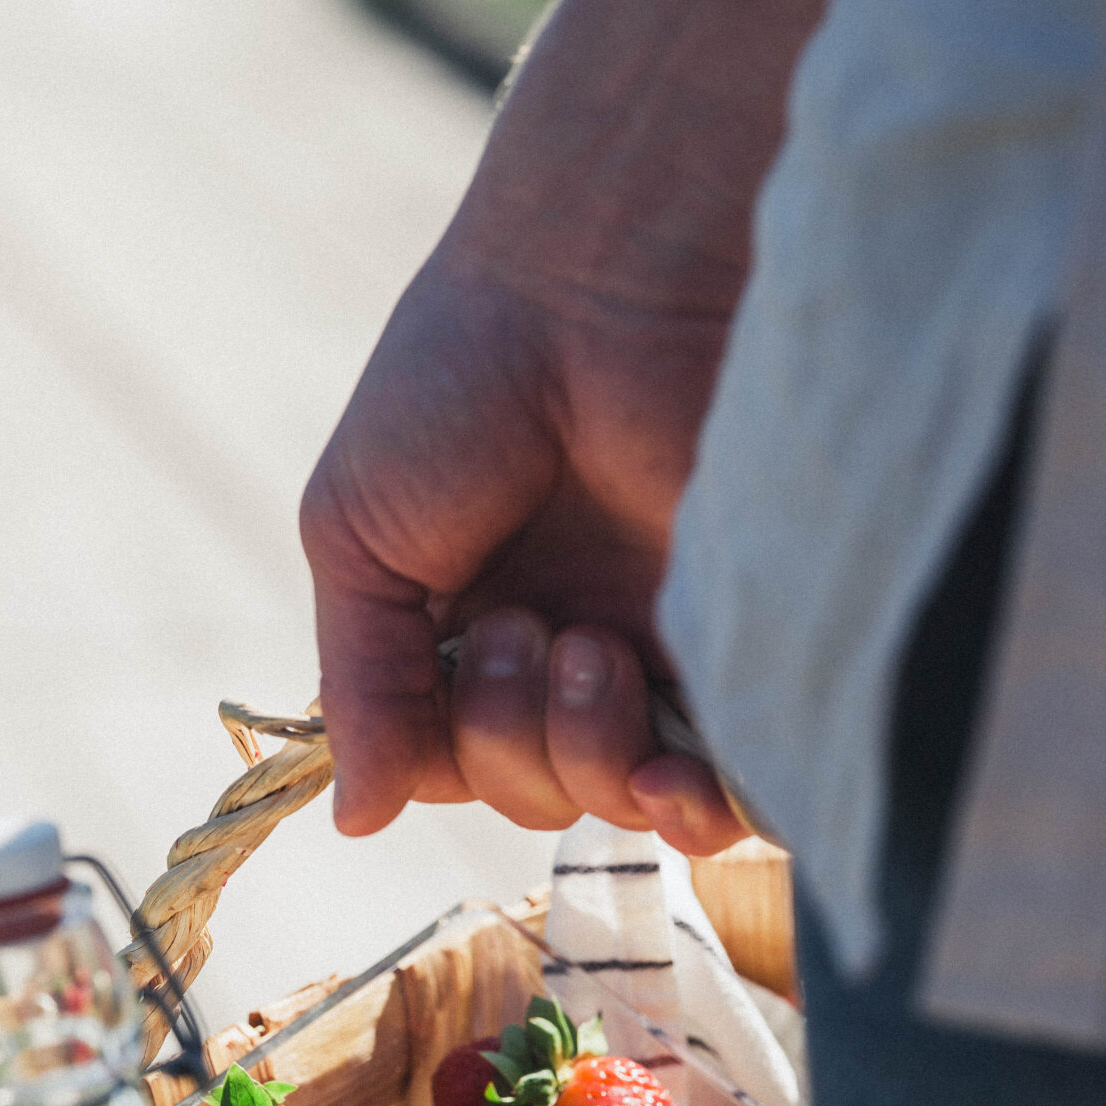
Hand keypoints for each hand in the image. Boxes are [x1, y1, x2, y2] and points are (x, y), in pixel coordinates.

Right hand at [300, 234, 747, 854]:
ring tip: (592, 642)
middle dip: (513, 741)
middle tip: (534, 625)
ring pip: (621, 800)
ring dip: (587, 755)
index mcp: (470, 618)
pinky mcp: (751, 643)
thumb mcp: (356, 534)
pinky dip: (701, 810)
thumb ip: (360, 684)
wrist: (603, 284)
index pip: (453, 761)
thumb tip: (355, 820)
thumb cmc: (459, 380)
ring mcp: (664, 645)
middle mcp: (569, 640)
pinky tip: (675, 776)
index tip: (459, 652)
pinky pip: (737, 787)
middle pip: (533, 791)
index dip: (447, 751)